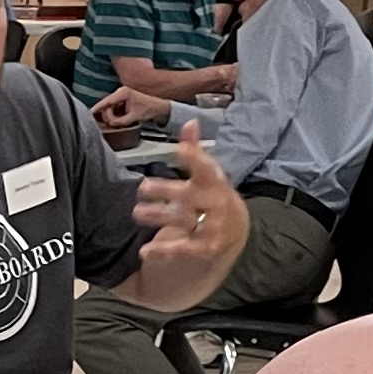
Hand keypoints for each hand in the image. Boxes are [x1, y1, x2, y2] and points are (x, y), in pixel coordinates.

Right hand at [96, 86, 166, 134]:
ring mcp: (121, 94)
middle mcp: (120, 92)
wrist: (157, 107)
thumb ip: (121, 121)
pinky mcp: (122, 98)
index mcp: (123, 93)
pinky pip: (113, 107)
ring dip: (112, 115)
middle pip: (107, 105)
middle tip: (113, 124)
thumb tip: (111, 123)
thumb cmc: (147, 110)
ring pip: (110, 107)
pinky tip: (120, 119)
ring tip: (119, 122)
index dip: (98, 108)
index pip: (107, 101)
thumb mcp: (134, 117)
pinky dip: (114, 114)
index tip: (91, 113)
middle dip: (108, 115)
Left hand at [129, 118, 243, 264]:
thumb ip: (196, 151)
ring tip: (137, 213)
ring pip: (183, 219)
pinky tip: (144, 251)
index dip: (195, 158)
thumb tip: (190, 122)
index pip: (207, 168)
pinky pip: (183, 249)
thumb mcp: (209, 176)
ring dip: (159, 215)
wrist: (235, 235)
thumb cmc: (214, 199)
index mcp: (216, 183)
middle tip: (143, 186)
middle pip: (191, 195)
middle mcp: (215, 204)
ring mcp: (211, 227)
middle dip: (167, 190)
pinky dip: (163, 250)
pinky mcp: (204, 248)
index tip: (180, 149)